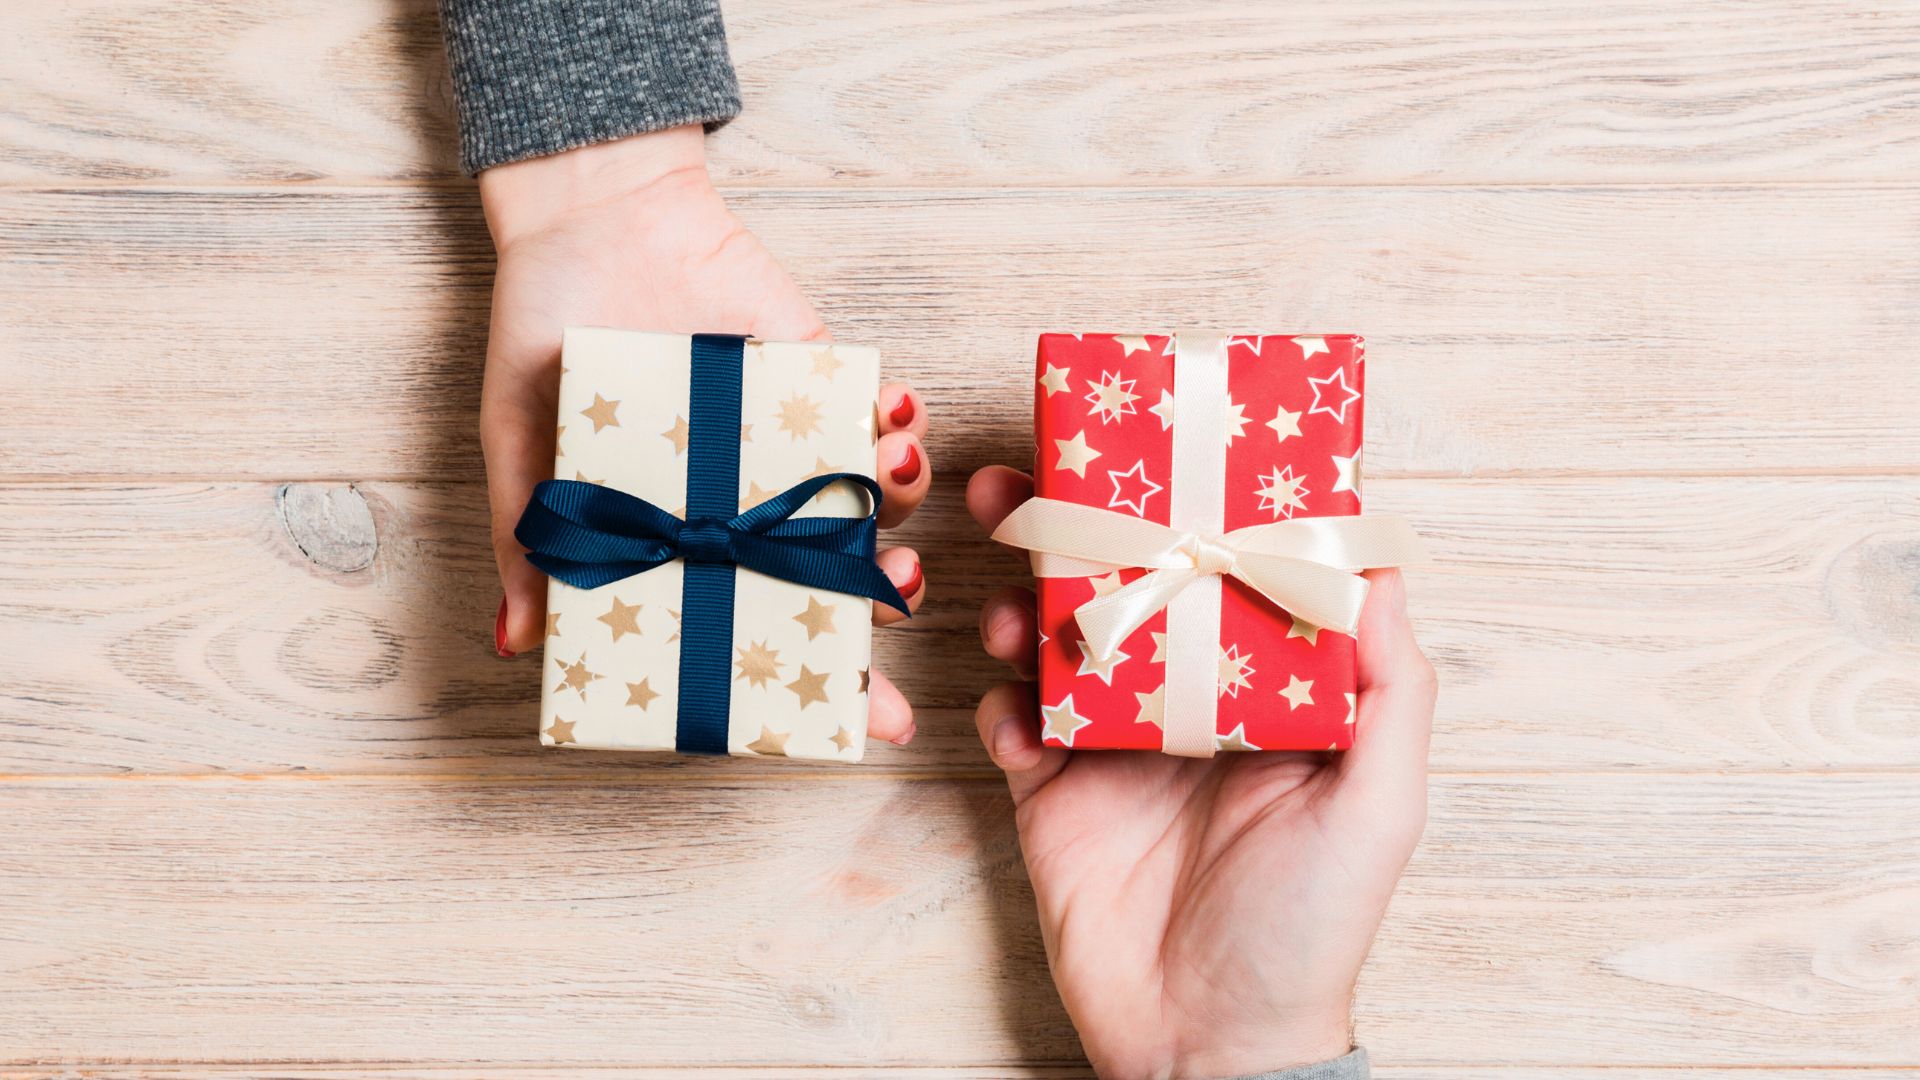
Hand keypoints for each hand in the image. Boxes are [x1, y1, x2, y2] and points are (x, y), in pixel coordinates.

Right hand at [479, 127, 931, 742]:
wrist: (587, 223)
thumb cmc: (545, 342)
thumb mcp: (524, 451)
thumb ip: (533, 544)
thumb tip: (519, 644)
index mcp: (692, 544)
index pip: (764, 631)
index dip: (820, 686)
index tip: (869, 728)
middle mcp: (753, 506)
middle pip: (838, 582)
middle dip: (885, 605)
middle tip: (896, 599)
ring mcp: (794, 442)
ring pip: (877, 504)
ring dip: (902, 508)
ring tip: (890, 491)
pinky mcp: (825, 376)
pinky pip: (884, 414)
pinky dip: (904, 425)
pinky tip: (897, 423)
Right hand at [967, 466, 1434, 1077]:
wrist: (1210, 1045)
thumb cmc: (1314, 926)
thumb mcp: (1380, 803)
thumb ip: (1389, 685)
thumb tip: (1378, 560)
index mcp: (1265, 689)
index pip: (1231, 570)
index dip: (1199, 504)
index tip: (1165, 439)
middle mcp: (1187, 699)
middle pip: (1128, 583)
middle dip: (1076, 526)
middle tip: (1029, 483)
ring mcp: (1113, 742)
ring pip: (1058, 636)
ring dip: (1024, 602)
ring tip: (1008, 603)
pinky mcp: (1051, 792)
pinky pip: (1013, 722)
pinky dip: (1000, 702)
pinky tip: (1011, 708)